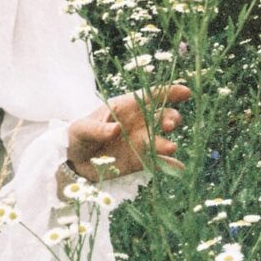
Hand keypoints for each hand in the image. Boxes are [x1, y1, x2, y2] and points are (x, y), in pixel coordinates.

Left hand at [66, 84, 191, 181]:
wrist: (75, 162)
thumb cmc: (77, 136)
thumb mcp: (81, 129)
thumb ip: (97, 129)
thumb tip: (115, 129)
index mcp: (124, 108)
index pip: (149, 96)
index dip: (168, 92)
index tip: (185, 92)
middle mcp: (138, 123)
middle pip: (162, 116)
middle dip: (170, 118)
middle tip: (168, 125)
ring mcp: (141, 142)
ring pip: (163, 138)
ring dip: (168, 142)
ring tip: (170, 148)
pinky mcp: (141, 160)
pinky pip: (159, 162)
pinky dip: (169, 165)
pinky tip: (179, 167)